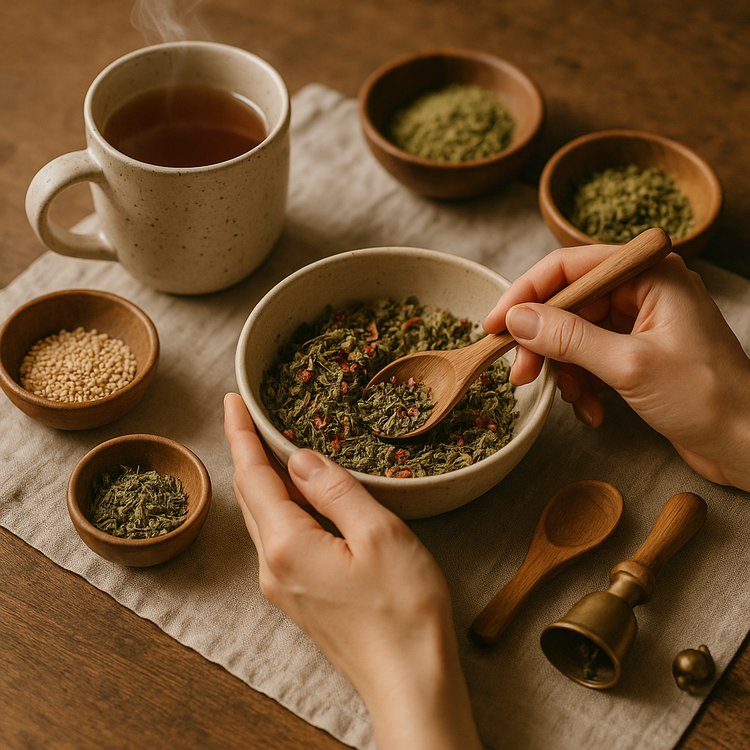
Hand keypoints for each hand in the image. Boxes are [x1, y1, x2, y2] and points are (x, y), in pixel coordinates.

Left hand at [223, 393, 481, 749]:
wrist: (410, 681)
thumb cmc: (403, 610)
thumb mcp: (379, 534)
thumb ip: (335, 490)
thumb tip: (301, 459)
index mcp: (287, 546)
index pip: (253, 476)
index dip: (240, 434)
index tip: (231, 402)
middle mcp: (273, 567)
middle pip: (251, 496)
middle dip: (248, 452)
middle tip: (250, 415)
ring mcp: (283, 586)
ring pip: (264, 519)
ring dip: (265, 479)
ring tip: (275, 446)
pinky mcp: (299, 597)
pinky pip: (279, 539)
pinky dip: (282, 507)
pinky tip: (301, 496)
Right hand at [483, 245, 749, 490]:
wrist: (747, 444)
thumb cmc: (707, 398)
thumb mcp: (629, 365)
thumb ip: (568, 338)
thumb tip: (517, 319)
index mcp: (650, 273)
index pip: (569, 267)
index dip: (525, 294)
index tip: (494, 325)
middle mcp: (643, 290)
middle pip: (567, 303)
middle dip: (543, 343)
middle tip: (521, 374)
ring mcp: (639, 322)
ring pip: (573, 334)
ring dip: (563, 370)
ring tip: (571, 400)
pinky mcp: (635, 351)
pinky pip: (589, 358)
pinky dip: (582, 385)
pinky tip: (592, 411)